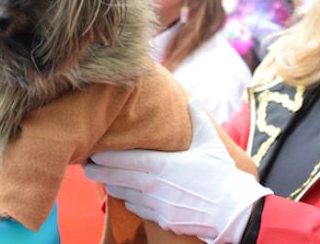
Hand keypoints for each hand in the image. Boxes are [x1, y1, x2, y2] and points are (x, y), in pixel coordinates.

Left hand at [85, 102, 271, 242]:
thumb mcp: (210, 143)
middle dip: (99, 172)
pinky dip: (131, 202)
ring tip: (105, 180)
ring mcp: (156, 205)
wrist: (233, 211)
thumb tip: (192, 99)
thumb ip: (198, 119)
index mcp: (162, 164)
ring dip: (113, 187)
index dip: (106, 157)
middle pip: (116, 178)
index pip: (124, 159)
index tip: (94, 152)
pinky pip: (138, 210)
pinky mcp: (162, 220)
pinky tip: (129, 197)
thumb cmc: (222, 175)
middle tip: (87, 167)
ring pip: (124, 195)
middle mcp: (154, 185)